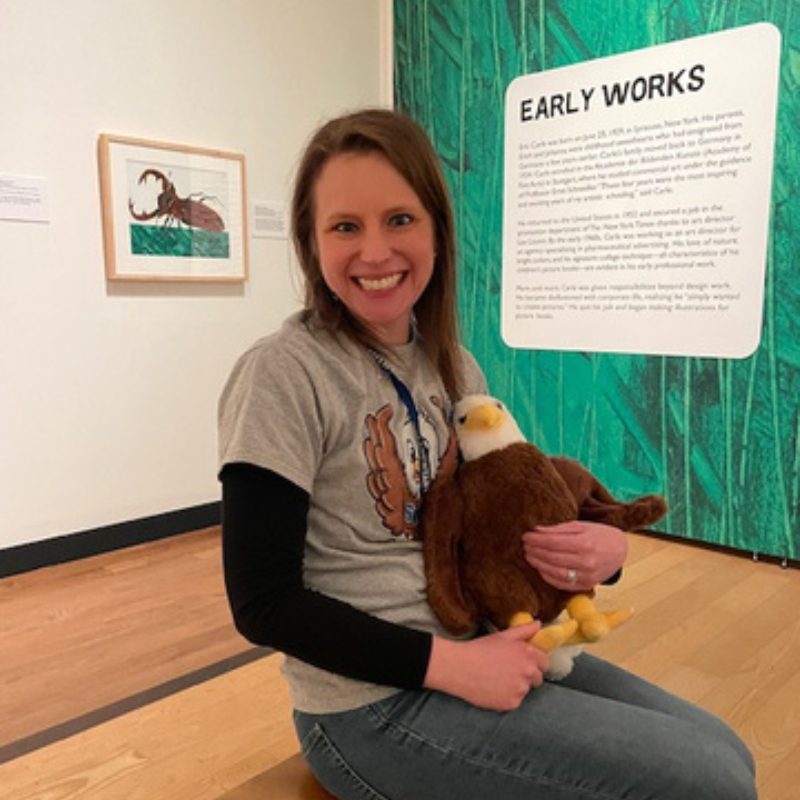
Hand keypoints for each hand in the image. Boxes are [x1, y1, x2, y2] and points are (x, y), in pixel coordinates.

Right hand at [424, 621, 548, 710]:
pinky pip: (515, 701)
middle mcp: (528, 672)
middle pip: (537, 679)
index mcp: (528, 654)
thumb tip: (538, 623)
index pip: (544, 663)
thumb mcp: (502, 636)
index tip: (522, 663)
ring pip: (525, 690)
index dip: (534, 662)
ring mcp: (520, 689)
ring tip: (497, 679)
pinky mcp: (511, 703)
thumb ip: (524, 630)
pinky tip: (493, 689)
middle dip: (527, 675)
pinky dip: (507, 697)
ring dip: (516, 686)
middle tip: (508, 671)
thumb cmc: (479, 649)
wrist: (459, 667)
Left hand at [522, 520, 627, 590]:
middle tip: (525, 545)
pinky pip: (562, 584)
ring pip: (555, 572)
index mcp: (585, 543)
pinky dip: (548, 577)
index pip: (553, 542)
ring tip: (529, 556)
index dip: (536, 539)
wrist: (620, 550)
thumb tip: (536, 530)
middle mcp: (586, 562)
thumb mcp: (581, 526)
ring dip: (538, 564)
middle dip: (535, 551)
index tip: (526, 536)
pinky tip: (540, 568)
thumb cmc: (599, 535)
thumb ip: (558, 529)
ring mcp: (586, 576)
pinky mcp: (586, 586)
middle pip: (552, 557)